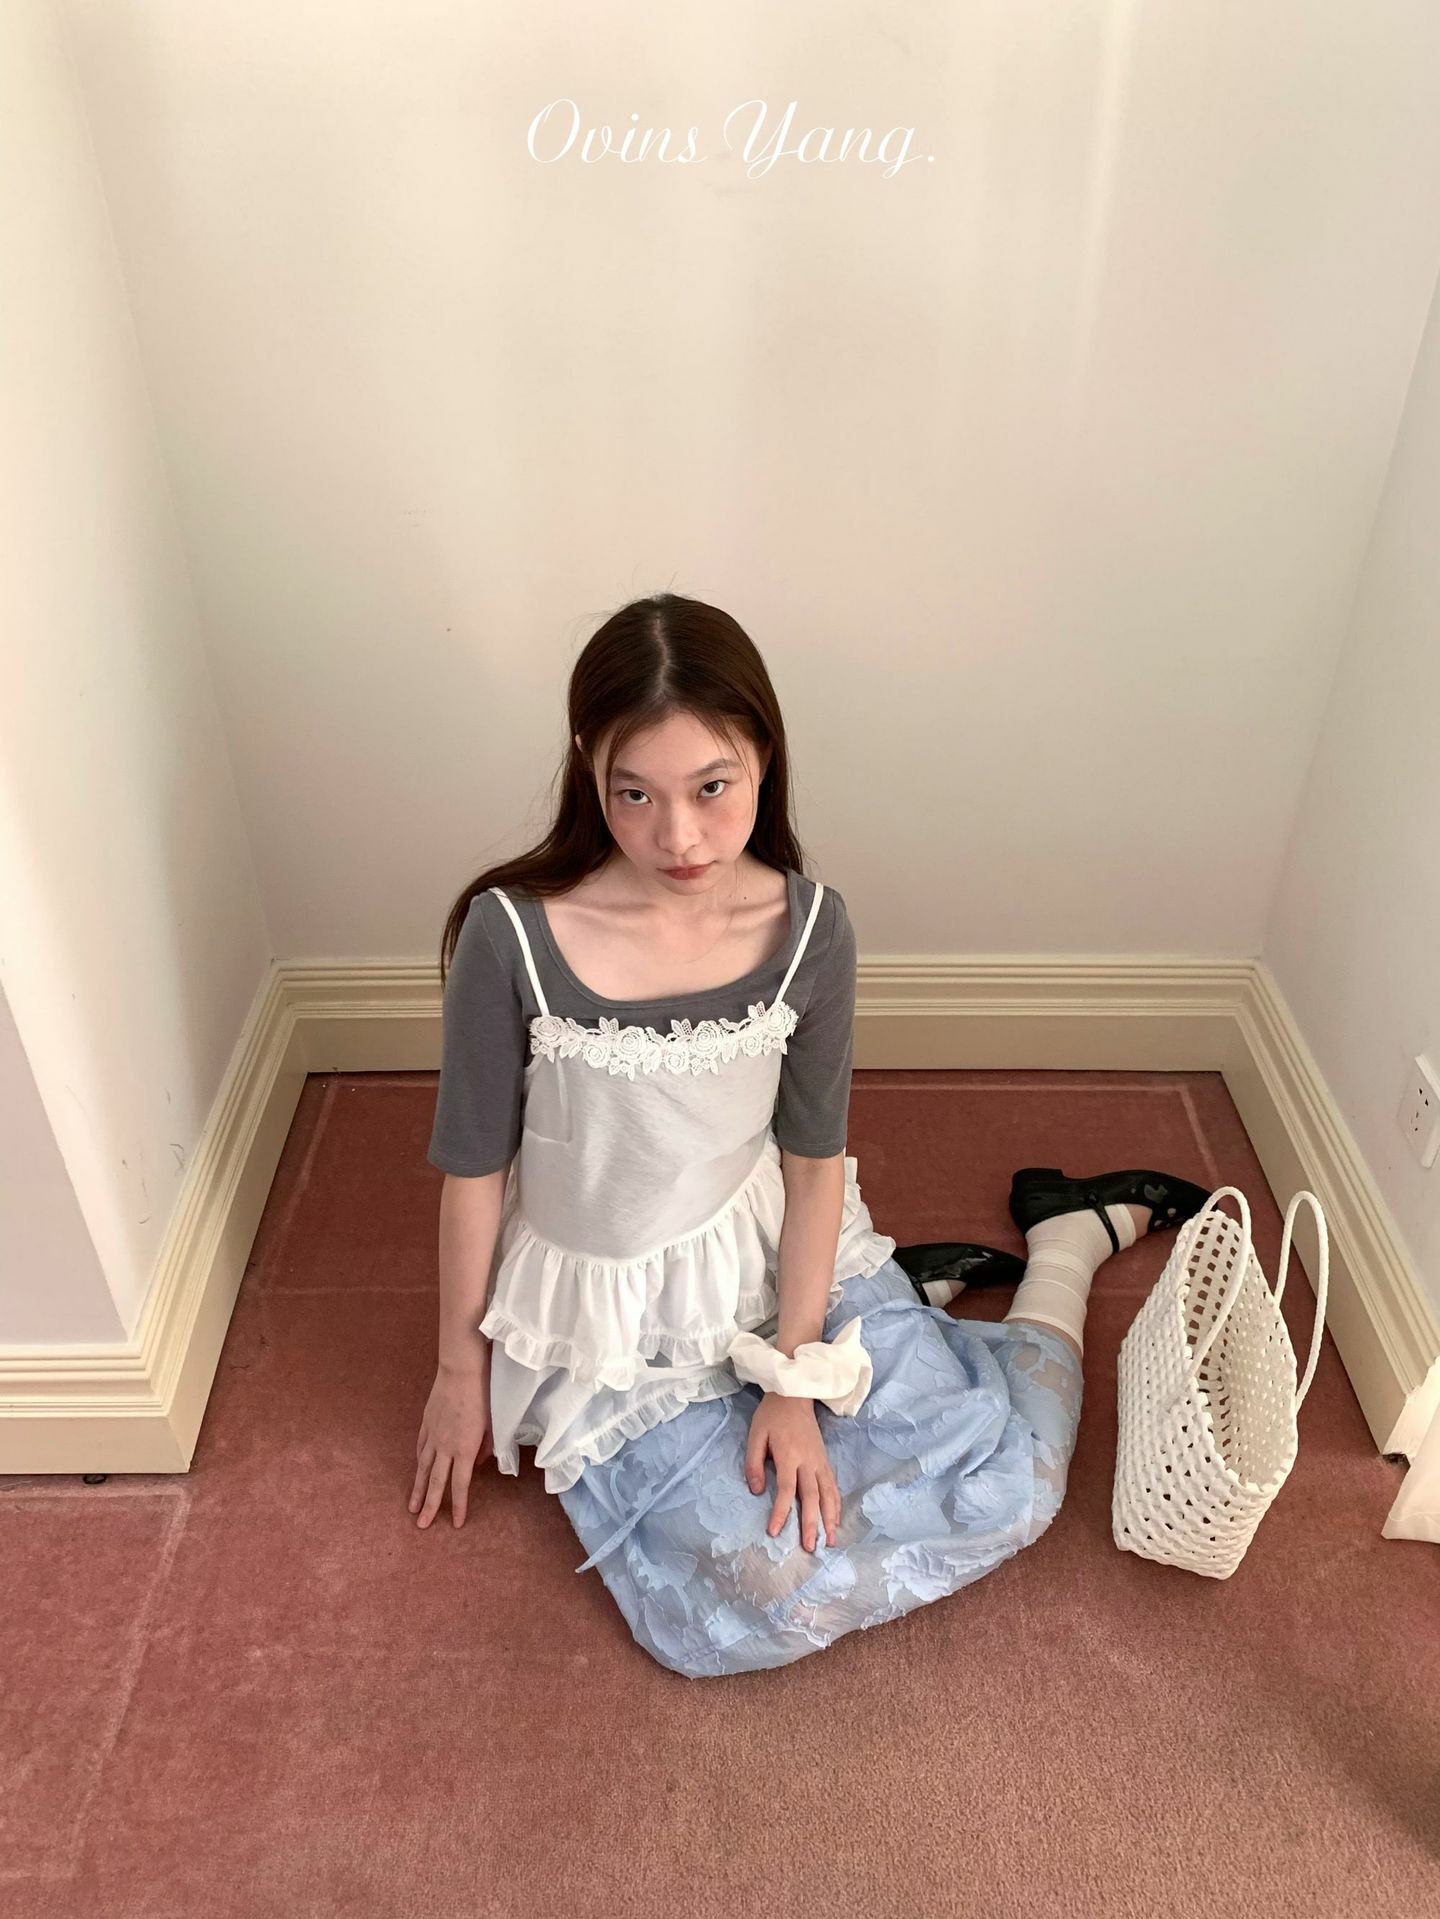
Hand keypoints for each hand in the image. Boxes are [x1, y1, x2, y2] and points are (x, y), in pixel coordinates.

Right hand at [410, 1349, 493, 1529]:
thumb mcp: (493, 1424)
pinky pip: (421, 1448)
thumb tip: (479, 1462)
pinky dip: (419, 1461)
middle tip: (421, 1526)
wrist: (461, 1370)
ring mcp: (433, 1435)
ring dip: (416, 1489)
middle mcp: (446, 1446)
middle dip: (429, 1506)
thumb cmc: (483, 1395)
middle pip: (435, 1482)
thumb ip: (487, 1447)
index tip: (456, 1524)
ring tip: (411, 1507)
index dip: (458, 1505)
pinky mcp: (427, 1423)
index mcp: (465, 1449)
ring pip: (422, 1468)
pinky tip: (418, 1468)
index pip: (460, 1485)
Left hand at [744, 1392, 839, 1551]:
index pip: (787, 1490)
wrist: (795, 1395)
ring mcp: (820, 1461)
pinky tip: (836, 1520)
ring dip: (830, 1518)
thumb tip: (757, 1490)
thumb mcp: (755, 1435)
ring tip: (830, 1541)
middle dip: (811, 1524)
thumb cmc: (772, 1416)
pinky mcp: (825, 1460)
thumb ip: (754, 1463)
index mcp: (789, 1455)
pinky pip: (833, 1486)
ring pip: (828, 1494)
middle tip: (810, 1548)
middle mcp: (808, 1461)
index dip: (780, 1512)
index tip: (774, 1532)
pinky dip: (836, 1504)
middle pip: (812, 1497)